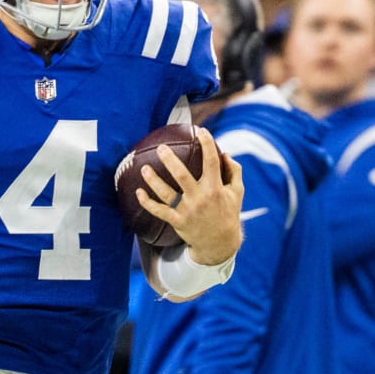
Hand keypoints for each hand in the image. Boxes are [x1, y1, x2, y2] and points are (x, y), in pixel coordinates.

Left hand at [136, 128, 242, 264]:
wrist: (219, 243)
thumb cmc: (228, 212)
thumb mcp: (237, 192)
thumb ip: (234, 172)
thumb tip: (226, 153)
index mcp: (215, 188)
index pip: (211, 162)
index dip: (207, 144)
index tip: (200, 130)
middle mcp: (200, 198)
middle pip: (181, 176)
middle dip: (170, 160)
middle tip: (160, 148)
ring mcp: (187, 210)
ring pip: (166, 193)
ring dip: (152, 180)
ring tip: (143, 167)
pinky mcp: (177, 221)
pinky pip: (158, 211)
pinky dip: (147, 202)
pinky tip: (137, 192)